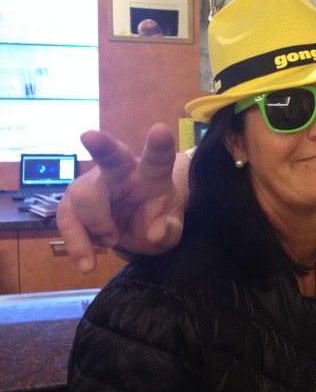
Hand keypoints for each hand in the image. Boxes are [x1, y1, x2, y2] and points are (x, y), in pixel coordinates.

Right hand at [57, 123, 185, 271]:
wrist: (134, 229)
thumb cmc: (157, 220)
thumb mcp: (171, 231)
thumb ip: (168, 230)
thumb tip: (154, 232)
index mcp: (153, 173)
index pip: (158, 157)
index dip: (159, 144)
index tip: (160, 130)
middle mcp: (122, 171)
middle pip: (111, 157)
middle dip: (101, 145)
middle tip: (89, 135)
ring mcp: (94, 184)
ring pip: (84, 195)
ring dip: (94, 223)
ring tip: (111, 241)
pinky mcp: (74, 203)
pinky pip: (68, 220)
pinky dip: (76, 242)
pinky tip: (87, 261)